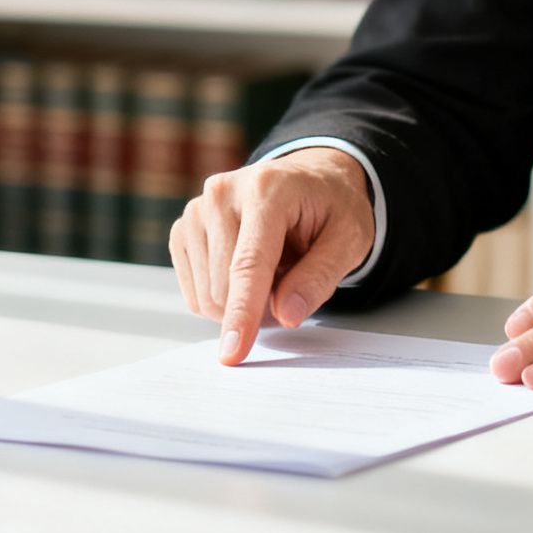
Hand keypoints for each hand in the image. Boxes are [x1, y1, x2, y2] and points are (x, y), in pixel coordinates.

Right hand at [171, 147, 375, 365]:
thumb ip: (319, 278)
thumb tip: (286, 315)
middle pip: (223, 286)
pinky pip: (195, 292)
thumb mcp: (349, 240)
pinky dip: (224, 296)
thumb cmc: (331, 208)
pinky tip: (245, 271)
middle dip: (258, 308)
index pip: (248, 264)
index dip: (243, 313)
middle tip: (291, 285)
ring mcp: (196, 209)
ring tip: (272, 272)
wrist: (309, 180)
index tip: (233, 352)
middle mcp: (222, 194)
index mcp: (266, 190)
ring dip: (242, 302)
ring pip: (206, 295)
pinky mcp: (183, 228)